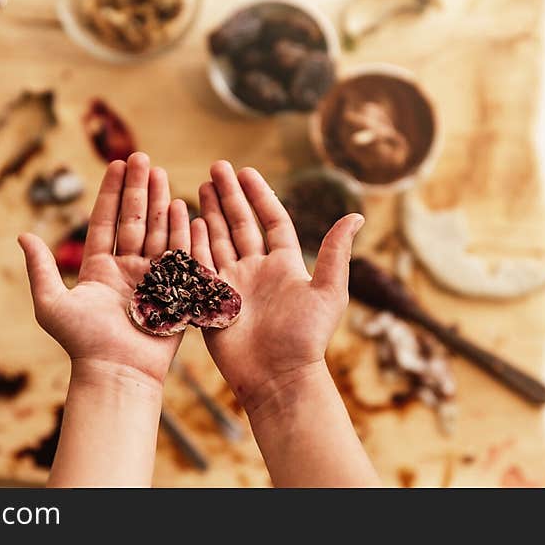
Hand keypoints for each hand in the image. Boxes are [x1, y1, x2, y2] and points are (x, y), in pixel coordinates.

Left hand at [18, 152, 190, 387]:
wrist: (117, 372)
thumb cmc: (81, 343)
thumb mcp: (51, 303)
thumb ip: (41, 268)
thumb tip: (22, 235)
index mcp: (98, 269)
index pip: (104, 222)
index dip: (110, 193)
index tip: (116, 164)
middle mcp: (125, 269)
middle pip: (133, 220)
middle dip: (137, 188)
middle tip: (141, 156)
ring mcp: (151, 278)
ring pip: (155, 231)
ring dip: (158, 201)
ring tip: (160, 171)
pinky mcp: (173, 290)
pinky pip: (177, 253)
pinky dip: (178, 229)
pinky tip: (179, 205)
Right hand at [190, 161, 363, 415]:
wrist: (277, 377)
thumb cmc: (306, 338)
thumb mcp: (328, 291)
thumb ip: (335, 252)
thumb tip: (356, 216)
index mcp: (283, 266)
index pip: (270, 221)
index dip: (259, 195)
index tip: (246, 171)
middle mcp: (255, 271)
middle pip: (240, 225)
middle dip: (228, 196)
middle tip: (216, 168)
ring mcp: (231, 284)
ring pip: (217, 239)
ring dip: (209, 212)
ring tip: (199, 186)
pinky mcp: (210, 300)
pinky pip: (199, 264)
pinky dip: (193, 241)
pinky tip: (188, 219)